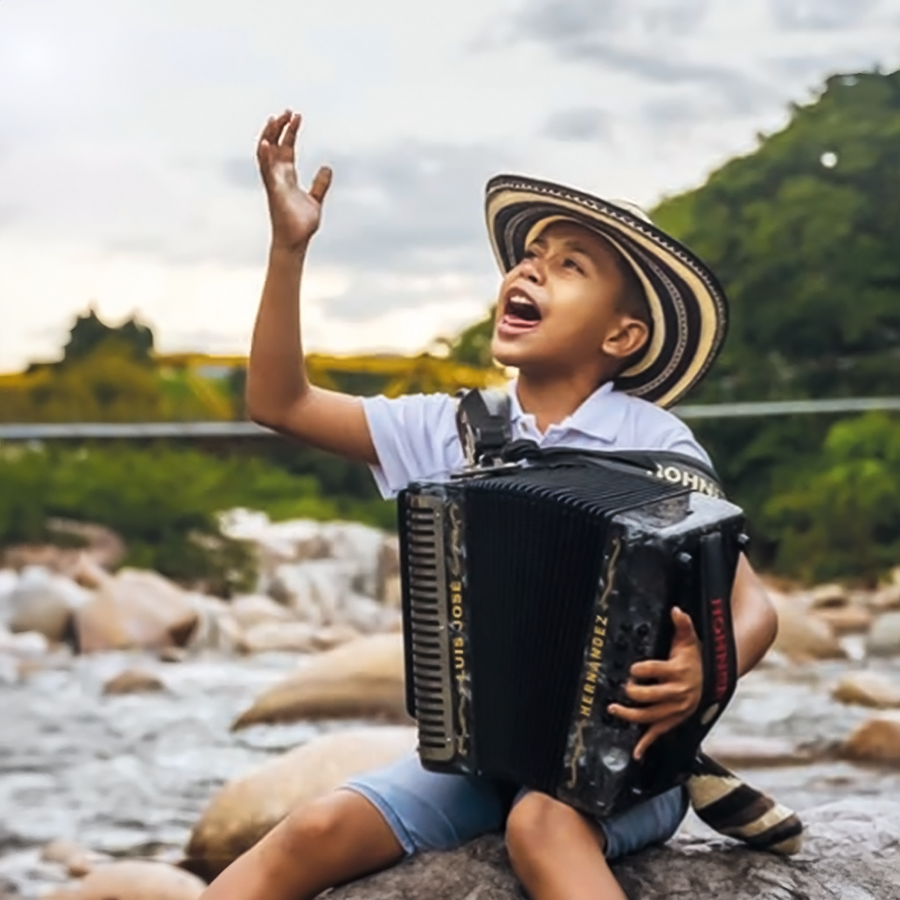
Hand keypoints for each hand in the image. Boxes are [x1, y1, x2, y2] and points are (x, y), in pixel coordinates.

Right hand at [257, 110, 332, 252]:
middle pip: (275, 146)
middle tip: (287, 111)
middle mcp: (278, 177)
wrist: (297, 243)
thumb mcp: (315, 199)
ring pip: (267, 154)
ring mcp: (274, 183)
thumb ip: (320, 184)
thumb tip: (327, 168)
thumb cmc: (302, 225)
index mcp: (287, 177)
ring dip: (269, 136)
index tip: (296, 116)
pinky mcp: (274, 192)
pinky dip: (265, 156)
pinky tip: (266, 142)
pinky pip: (266, 171)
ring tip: (275, 119)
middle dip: (279, 128)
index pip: (286, 148)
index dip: (290, 131)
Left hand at [608, 607, 702, 760]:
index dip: (642, 670)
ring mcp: (675, 709)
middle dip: (634, 693)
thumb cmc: (695, 657)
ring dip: (630, 715)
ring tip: (613, 709)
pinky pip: (658, 733)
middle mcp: (677, 693)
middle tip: (623, 688)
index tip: (633, 669)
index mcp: (678, 671)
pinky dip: (646, 744)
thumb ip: (683, 624)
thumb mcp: (690, 640)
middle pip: (651, 696)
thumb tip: (676, 610)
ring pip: (650, 716)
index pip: (656, 671)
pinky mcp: (674, 720)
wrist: (714, 679)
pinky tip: (635, 753)